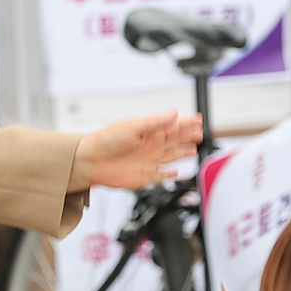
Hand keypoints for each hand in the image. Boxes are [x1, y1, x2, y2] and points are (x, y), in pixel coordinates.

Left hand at [72, 112, 202, 193]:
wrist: (90, 161)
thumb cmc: (105, 141)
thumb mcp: (132, 126)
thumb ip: (154, 122)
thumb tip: (173, 113)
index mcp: (147, 132)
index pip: (171, 126)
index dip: (185, 123)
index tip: (198, 119)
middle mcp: (149, 146)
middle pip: (174, 141)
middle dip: (188, 137)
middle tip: (201, 133)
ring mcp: (148, 161)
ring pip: (171, 157)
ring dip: (183, 154)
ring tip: (194, 150)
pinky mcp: (144, 176)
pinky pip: (161, 176)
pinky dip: (170, 175)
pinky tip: (177, 173)